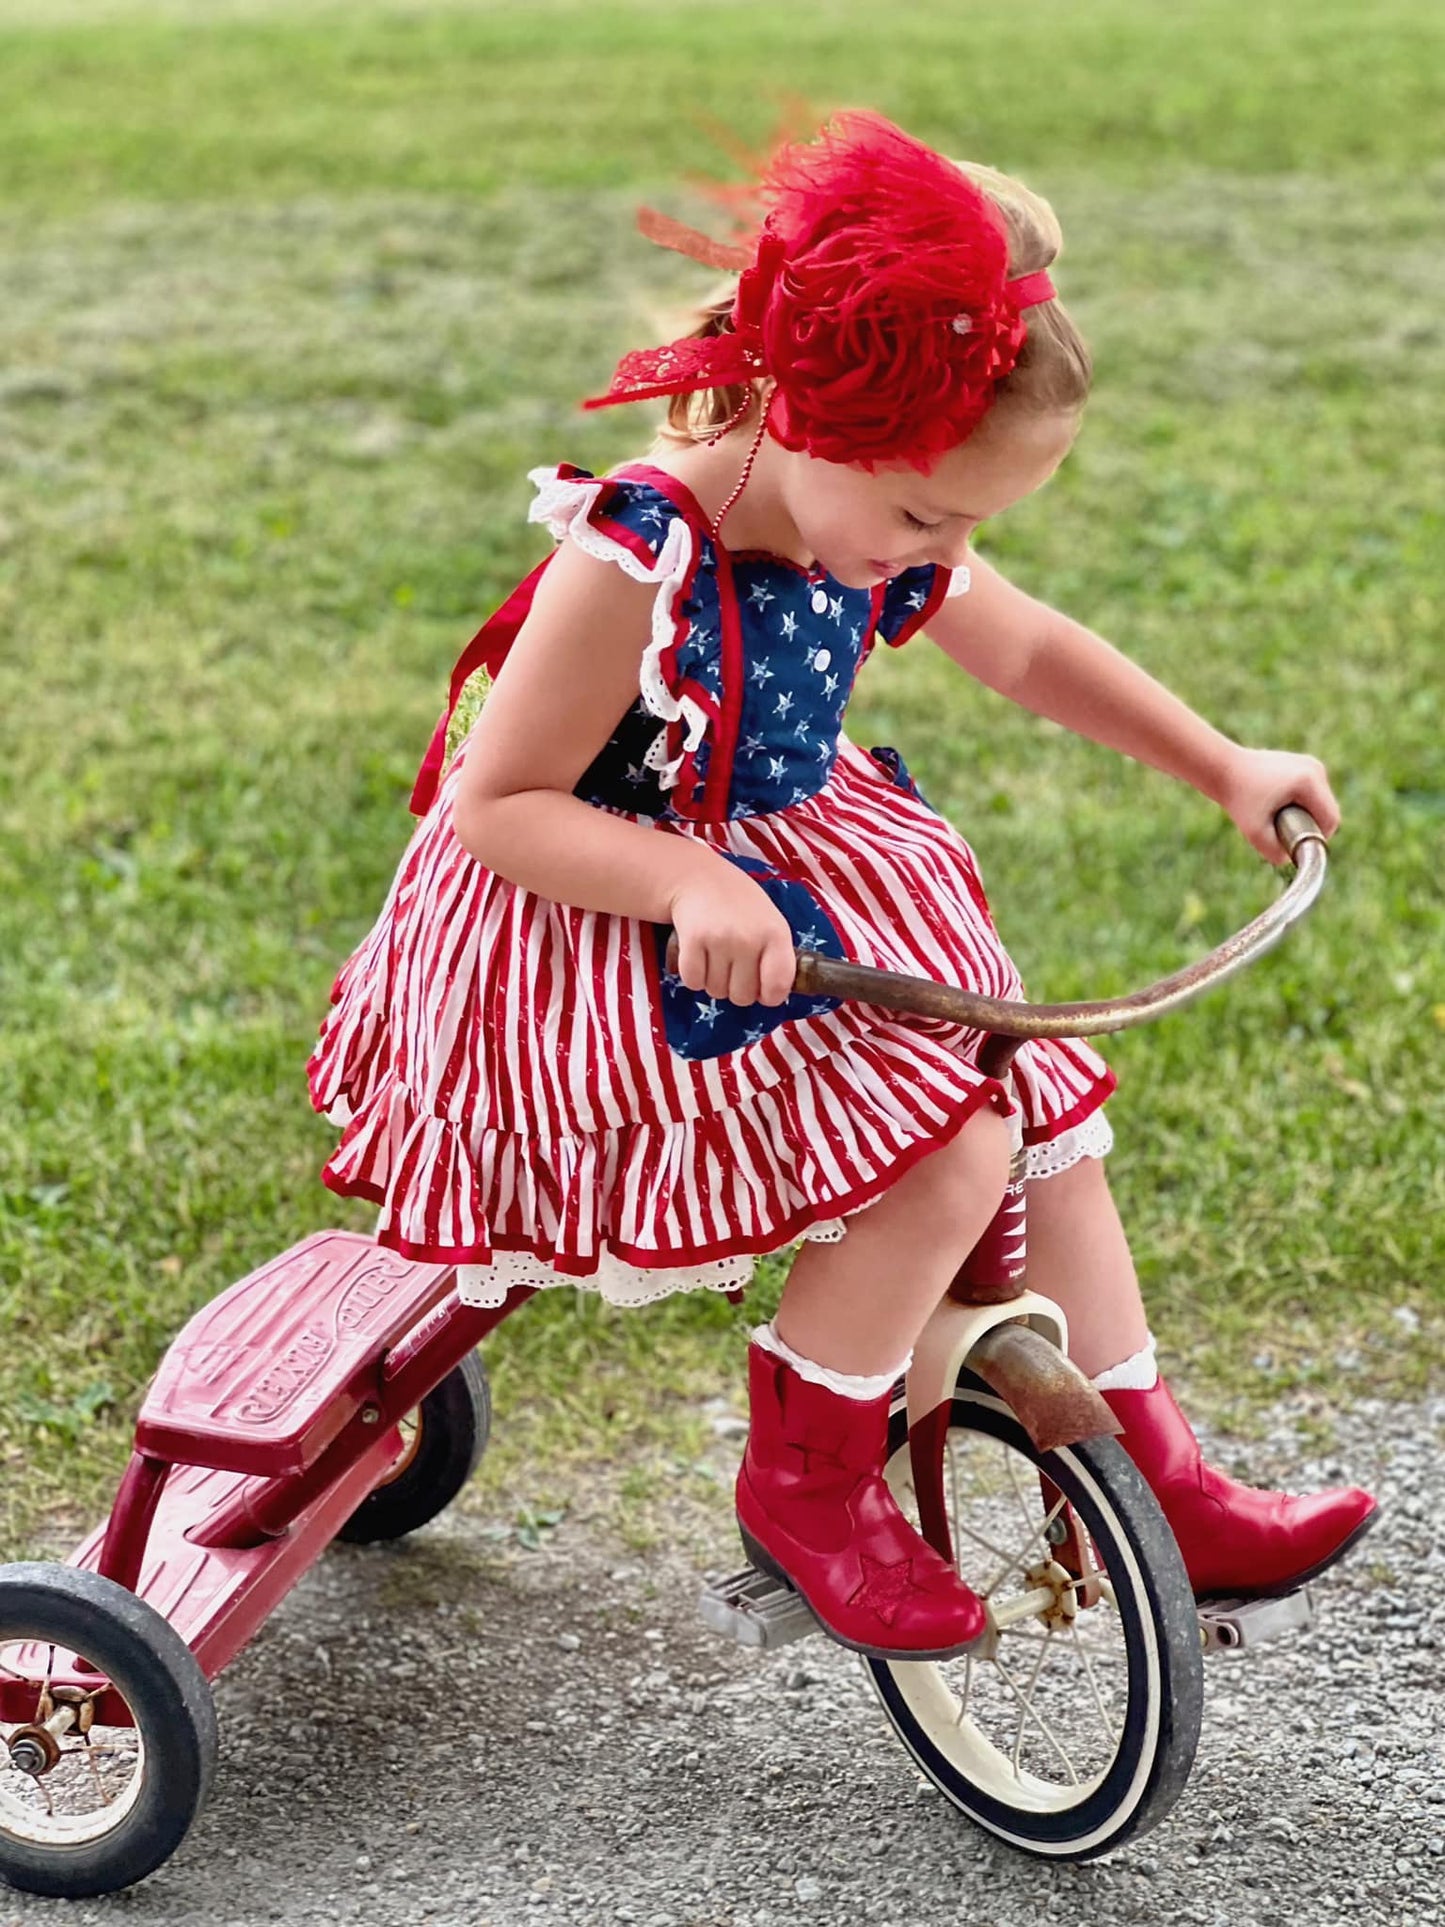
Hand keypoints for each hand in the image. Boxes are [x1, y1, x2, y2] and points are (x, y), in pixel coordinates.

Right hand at [667, 867, 798, 1006]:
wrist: (699, 877)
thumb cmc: (739, 904)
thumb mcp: (770, 922)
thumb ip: (776, 956)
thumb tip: (773, 995)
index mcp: (776, 934)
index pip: (778, 987)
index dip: (769, 996)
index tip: (762, 989)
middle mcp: (749, 938)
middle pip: (742, 997)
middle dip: (736, 989)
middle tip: (732, 966)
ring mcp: (720, 940)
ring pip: (716, 991)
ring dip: (713, 981)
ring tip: (715, 955)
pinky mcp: (692, 940)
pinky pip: (693, 982)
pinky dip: (693, 976)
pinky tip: (698, 955)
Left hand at [1214, 746, 1340, 862]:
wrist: (1223, 769)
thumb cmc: (1237, 798)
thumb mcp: (1253, 832)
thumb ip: (1274, 852)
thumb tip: (1291, 860)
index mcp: (1309, 781)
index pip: (1330, 819)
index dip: (1317, 838)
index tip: (1293, 843)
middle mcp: (1315, 768)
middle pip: (1328, 811)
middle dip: (1311, 827)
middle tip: (1283, 832)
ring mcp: (1311, 764)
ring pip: (1322, 803)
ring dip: (1308, 817)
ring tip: (1280, 819)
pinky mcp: (1305, 764)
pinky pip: (1314, 794)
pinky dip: (1303, 805)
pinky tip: (1282, 808)